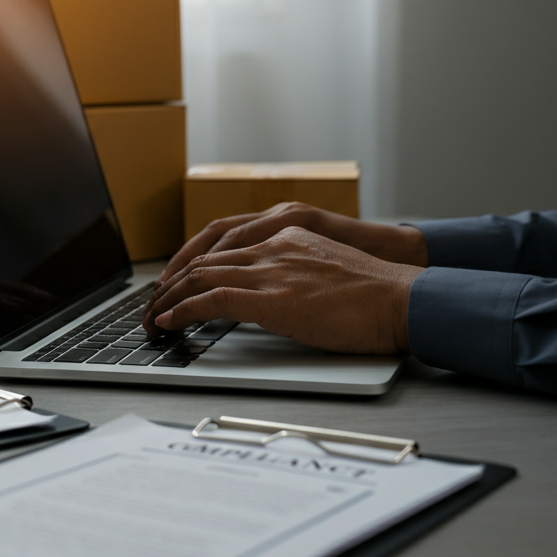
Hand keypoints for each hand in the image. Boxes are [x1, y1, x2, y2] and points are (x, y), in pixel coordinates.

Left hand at [143, 226, 421, 354]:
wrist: (405, 300)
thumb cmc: (376, 296)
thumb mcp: (326, 271)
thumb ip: (293, 273)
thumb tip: (272, 295)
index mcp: (285, 235)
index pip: (221, 246)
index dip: (189, 267)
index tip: (173, 285)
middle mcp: (273, 246)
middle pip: (203, 260)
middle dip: (170, 283)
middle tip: (151, 304)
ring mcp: (272, 270)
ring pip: (200, 276)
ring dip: (168, 298)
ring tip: (152, 317)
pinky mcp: (272, 298)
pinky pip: (212, 299)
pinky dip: (183, 310)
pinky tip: (170, 321)